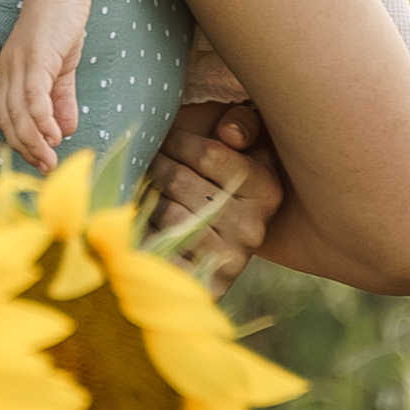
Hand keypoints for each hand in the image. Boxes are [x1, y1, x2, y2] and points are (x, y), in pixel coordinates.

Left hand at [0, 0, 93, 173]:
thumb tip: (63, 132)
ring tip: (50, 160)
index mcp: (11, 73)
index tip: (37, 160)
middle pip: (8, 121)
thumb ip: (62, 99)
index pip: (5, 117)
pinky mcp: (35, 57)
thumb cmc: (61, 23)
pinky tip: (54, 135)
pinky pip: (34, 97)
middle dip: (26, 150)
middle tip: (45, 169)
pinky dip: (42, 120)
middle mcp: (8, 70)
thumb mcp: (63, 68)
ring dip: (34, 142)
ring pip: (19, 113)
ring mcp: (19, 64)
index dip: (19, 142)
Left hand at [144, 100, 284, 289]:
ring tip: (143, 186)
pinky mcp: (207, 285)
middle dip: (156, 164)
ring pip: (166, 212)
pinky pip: (159, 250)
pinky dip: (142, 232)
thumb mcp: (238, 140)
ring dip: (145, 195)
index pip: (209, 153)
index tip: (163, 136)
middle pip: (180, 181)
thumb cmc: (220, 172)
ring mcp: (230, 259)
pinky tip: (142, 221)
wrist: (220, 235)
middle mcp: (253, 227)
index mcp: (267, 188)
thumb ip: (242, 123)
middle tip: (146, 159)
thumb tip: (230, 135)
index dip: (177, 139)